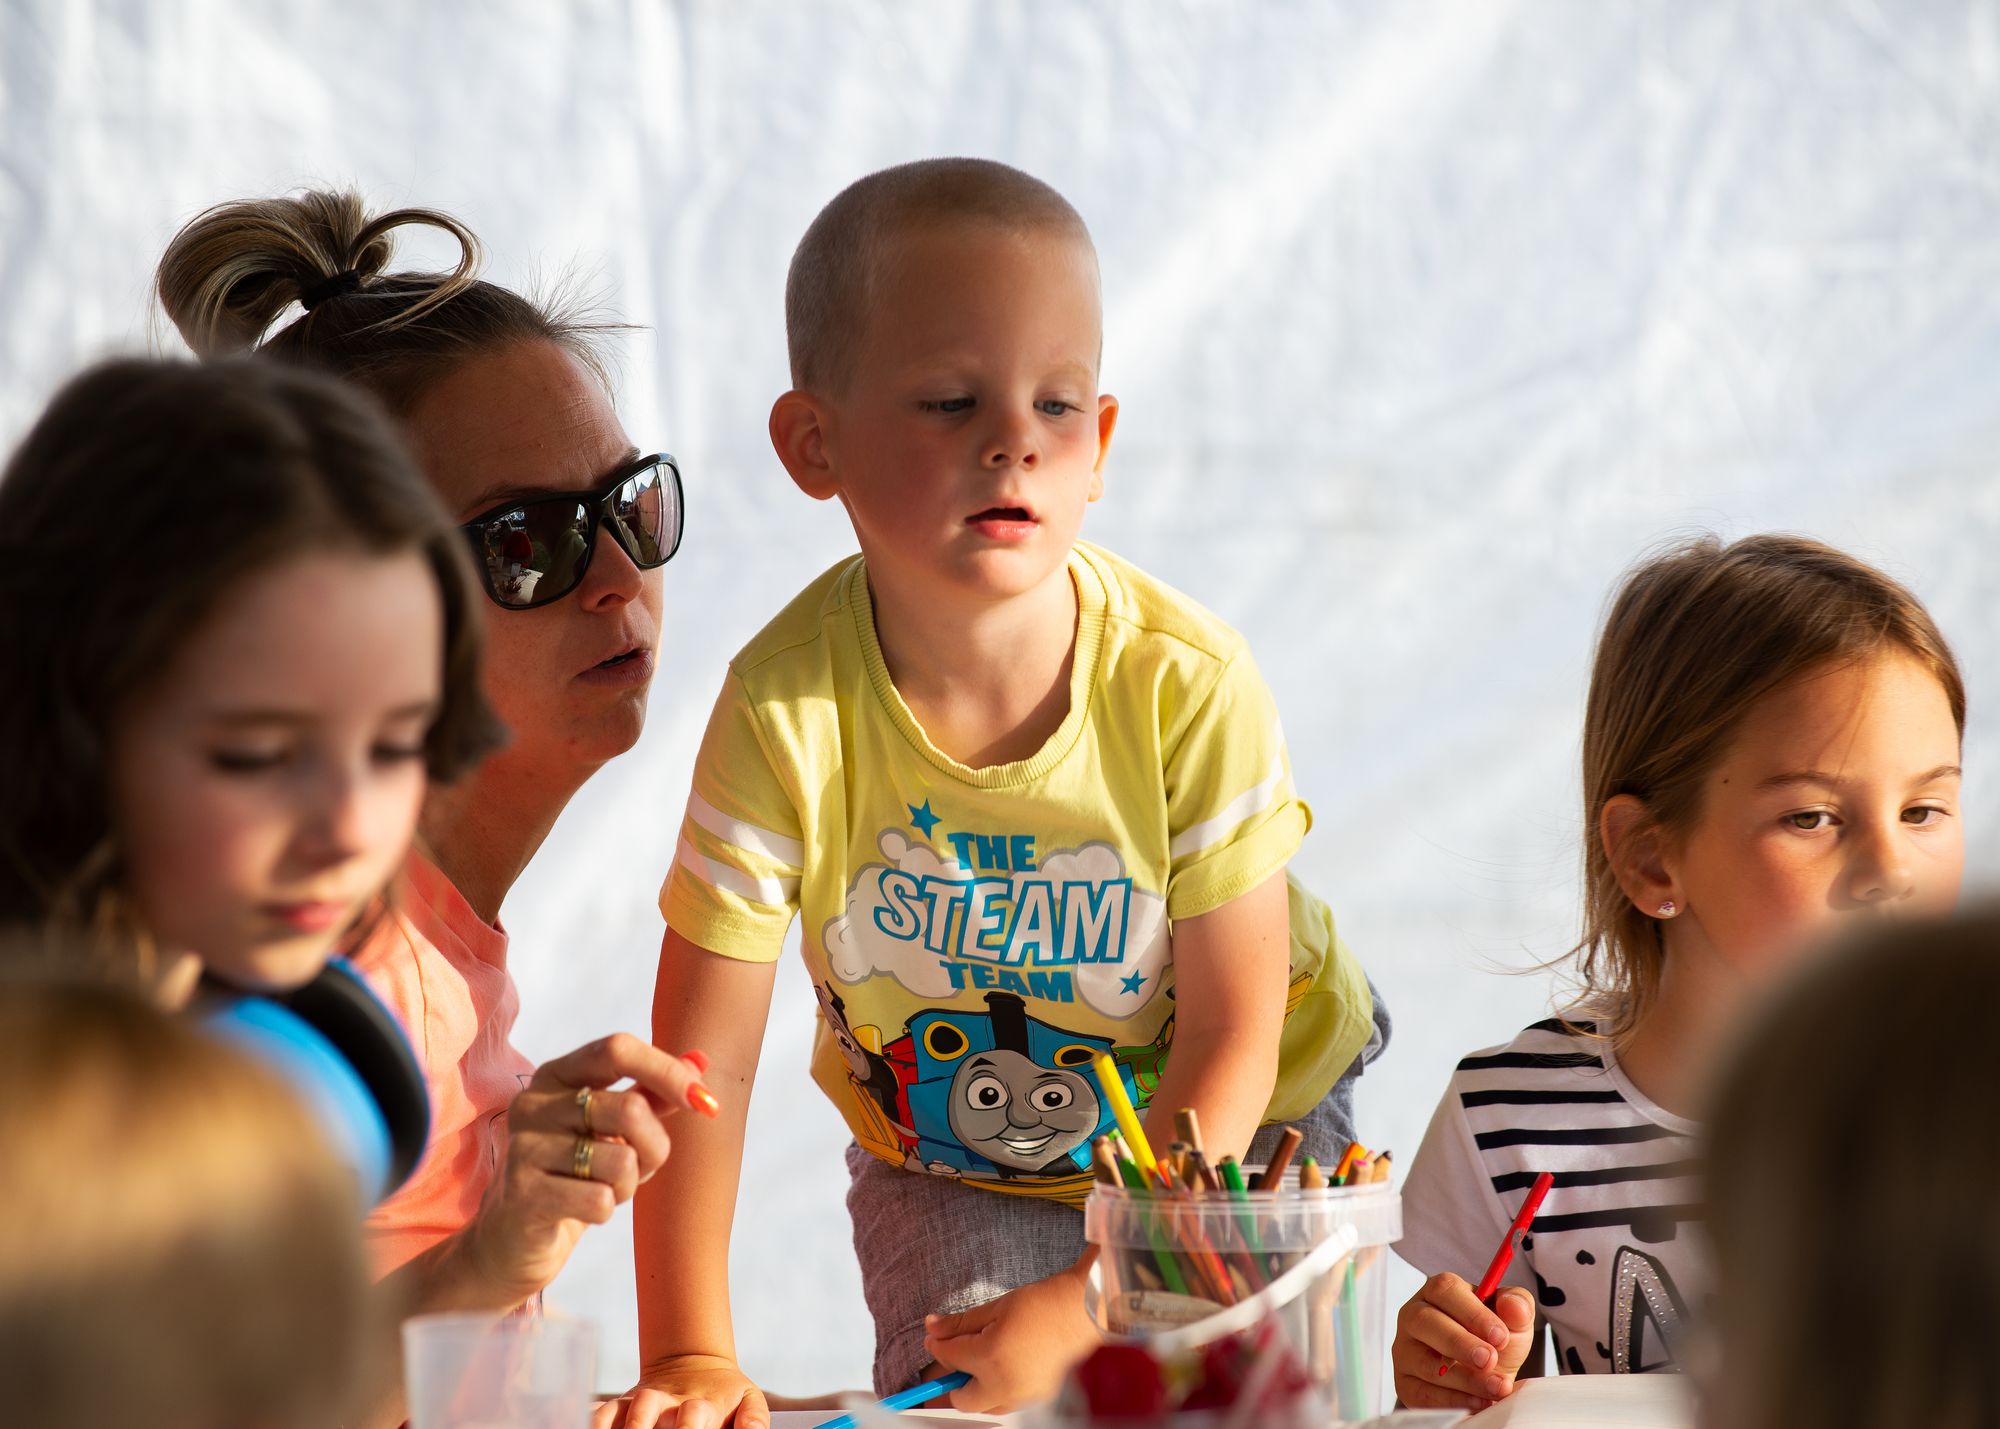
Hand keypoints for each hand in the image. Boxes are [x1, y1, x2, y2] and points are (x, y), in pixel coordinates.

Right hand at [463, 1034, 714, 1308]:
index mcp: (556, 1075)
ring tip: (602, 1189)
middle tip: (643, 1166)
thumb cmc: (571, 1174)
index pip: (617, 1050)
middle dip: (655, 1146)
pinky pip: (600, 1200)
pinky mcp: (523, 1195)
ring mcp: (524, 1148)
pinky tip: (581, 1210)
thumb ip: (651, 1092)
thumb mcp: (612, 1128)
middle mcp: (533, 1103)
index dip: (667, 1071)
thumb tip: (701, 1060)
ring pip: (621, 1160)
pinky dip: (606, 1210)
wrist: (512, 1239)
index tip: (703, 1101)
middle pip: (630, 1109)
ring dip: (628, 1184)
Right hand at [595, 1355, 768, 1428]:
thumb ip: (754, 1419)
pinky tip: (586, 1426)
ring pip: (628, 1409)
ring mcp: (643, 1401)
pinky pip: (603, 1410)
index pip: (693, 1417)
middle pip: (652, 1412)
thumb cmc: (726, 1396)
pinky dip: (594, 1420)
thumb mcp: (748, 1401)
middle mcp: (669, 1401)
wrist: (695, 1363)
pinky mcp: (623, 1404)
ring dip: (623, 1426)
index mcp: (702, 1403)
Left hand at [923, 1261, 1100, 1412]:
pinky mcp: (1038, 1397)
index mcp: (989, 1357)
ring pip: (987, 1404)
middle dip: (955, 1379)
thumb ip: (960, 1323)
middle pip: (963, 1399)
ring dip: (978, 1387)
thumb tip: (932, 1327)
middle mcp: (1004, 1384)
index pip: (949, 1358)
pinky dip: (1000, 1387)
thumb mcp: (995, 1307)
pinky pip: (1008, 1401)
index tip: (935, 1336)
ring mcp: (1023, 1395)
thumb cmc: (1043, 1304)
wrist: (1084, 1310)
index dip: (938, 1344)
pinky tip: (1007, 1362)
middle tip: (958, 1355)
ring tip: (986, 1356)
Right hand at [1391, 1275, 1537, 1411]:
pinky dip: (1455, 1401)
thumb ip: (1518, 1305)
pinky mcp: (1406, 1383)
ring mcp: (1405, 1350)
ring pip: (1426, 1363)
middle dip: (1461, 1344)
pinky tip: (1480, 1402)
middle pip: (1425, 1322)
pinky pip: (1423, 1394)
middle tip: (1490, 1360)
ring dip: (1465, 1379)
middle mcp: (1414, 1317)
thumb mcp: (1512, 1319)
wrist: (1486, 1375)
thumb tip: (1513, 1305)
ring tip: (1497, 1387)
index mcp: (1437, 1292)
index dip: (1473, 1314)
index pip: (1445, 1291)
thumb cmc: (1492, 1340)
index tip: (1500, 1336)